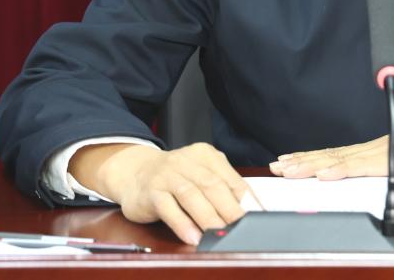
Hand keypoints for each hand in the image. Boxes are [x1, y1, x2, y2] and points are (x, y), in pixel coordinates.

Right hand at [69, 142, 258, 244]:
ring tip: (219, 234)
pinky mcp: (152, 192)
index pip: (232, 179)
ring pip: (192, 196)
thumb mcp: (200, 174)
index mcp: (207, 156)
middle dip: (229, 209)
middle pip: (213, 186)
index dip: (247, 199)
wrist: (135, 170)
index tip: (257, 217)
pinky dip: (183, 224)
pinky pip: (169, 209)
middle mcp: (188, 162)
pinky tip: (192, 237)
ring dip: (207, 217)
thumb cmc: (175, 176)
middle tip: (241, 228)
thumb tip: (245, 211)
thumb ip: (221, 188)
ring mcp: (168, 175)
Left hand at [268, 110, 393, 179]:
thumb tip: (379, 182)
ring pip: (339, 159)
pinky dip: (340, 169)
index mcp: (375, 150)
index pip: (337, 154)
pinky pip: (361, 166)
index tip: (290, 160)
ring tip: (288, 169)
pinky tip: (322, 174)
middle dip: (303, 160)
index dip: (312, 157)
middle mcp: (374, 148)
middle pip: (332, 155)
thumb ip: (391, 172)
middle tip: (277, 165)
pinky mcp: (391, 158)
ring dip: (312, 164)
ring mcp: (381, 151)